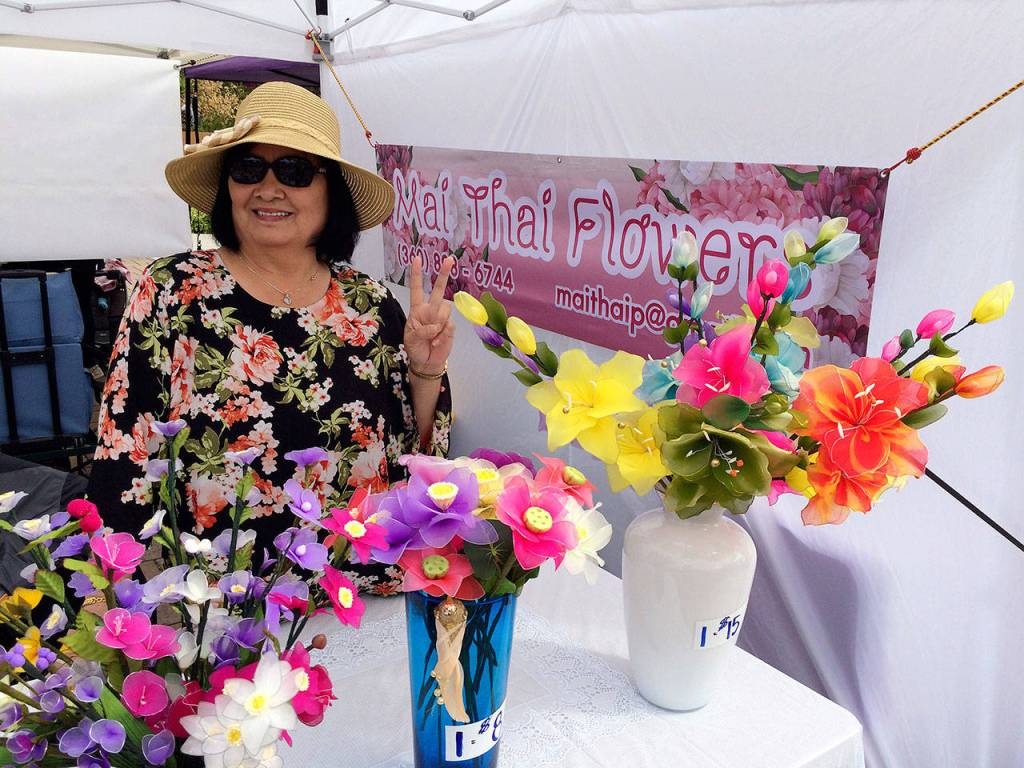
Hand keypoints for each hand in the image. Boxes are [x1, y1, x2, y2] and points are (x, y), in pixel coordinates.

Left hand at [404, 255, 454, 374]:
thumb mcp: (410, 339)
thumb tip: (435, 325)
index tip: (417, 259)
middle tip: (449, 259)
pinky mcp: (450, 327)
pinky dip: (442, 335)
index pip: (417, 289)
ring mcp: (441, 318)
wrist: (427, 362)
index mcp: (417, 310)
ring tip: (432, 337)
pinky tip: (437, 342)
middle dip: (444, 274)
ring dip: (438, 323)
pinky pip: (449, 325)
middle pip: (438, 290)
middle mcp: (430, 310)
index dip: (417, 275)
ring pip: (445, 310)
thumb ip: (421, 330)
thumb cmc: (415, 348)